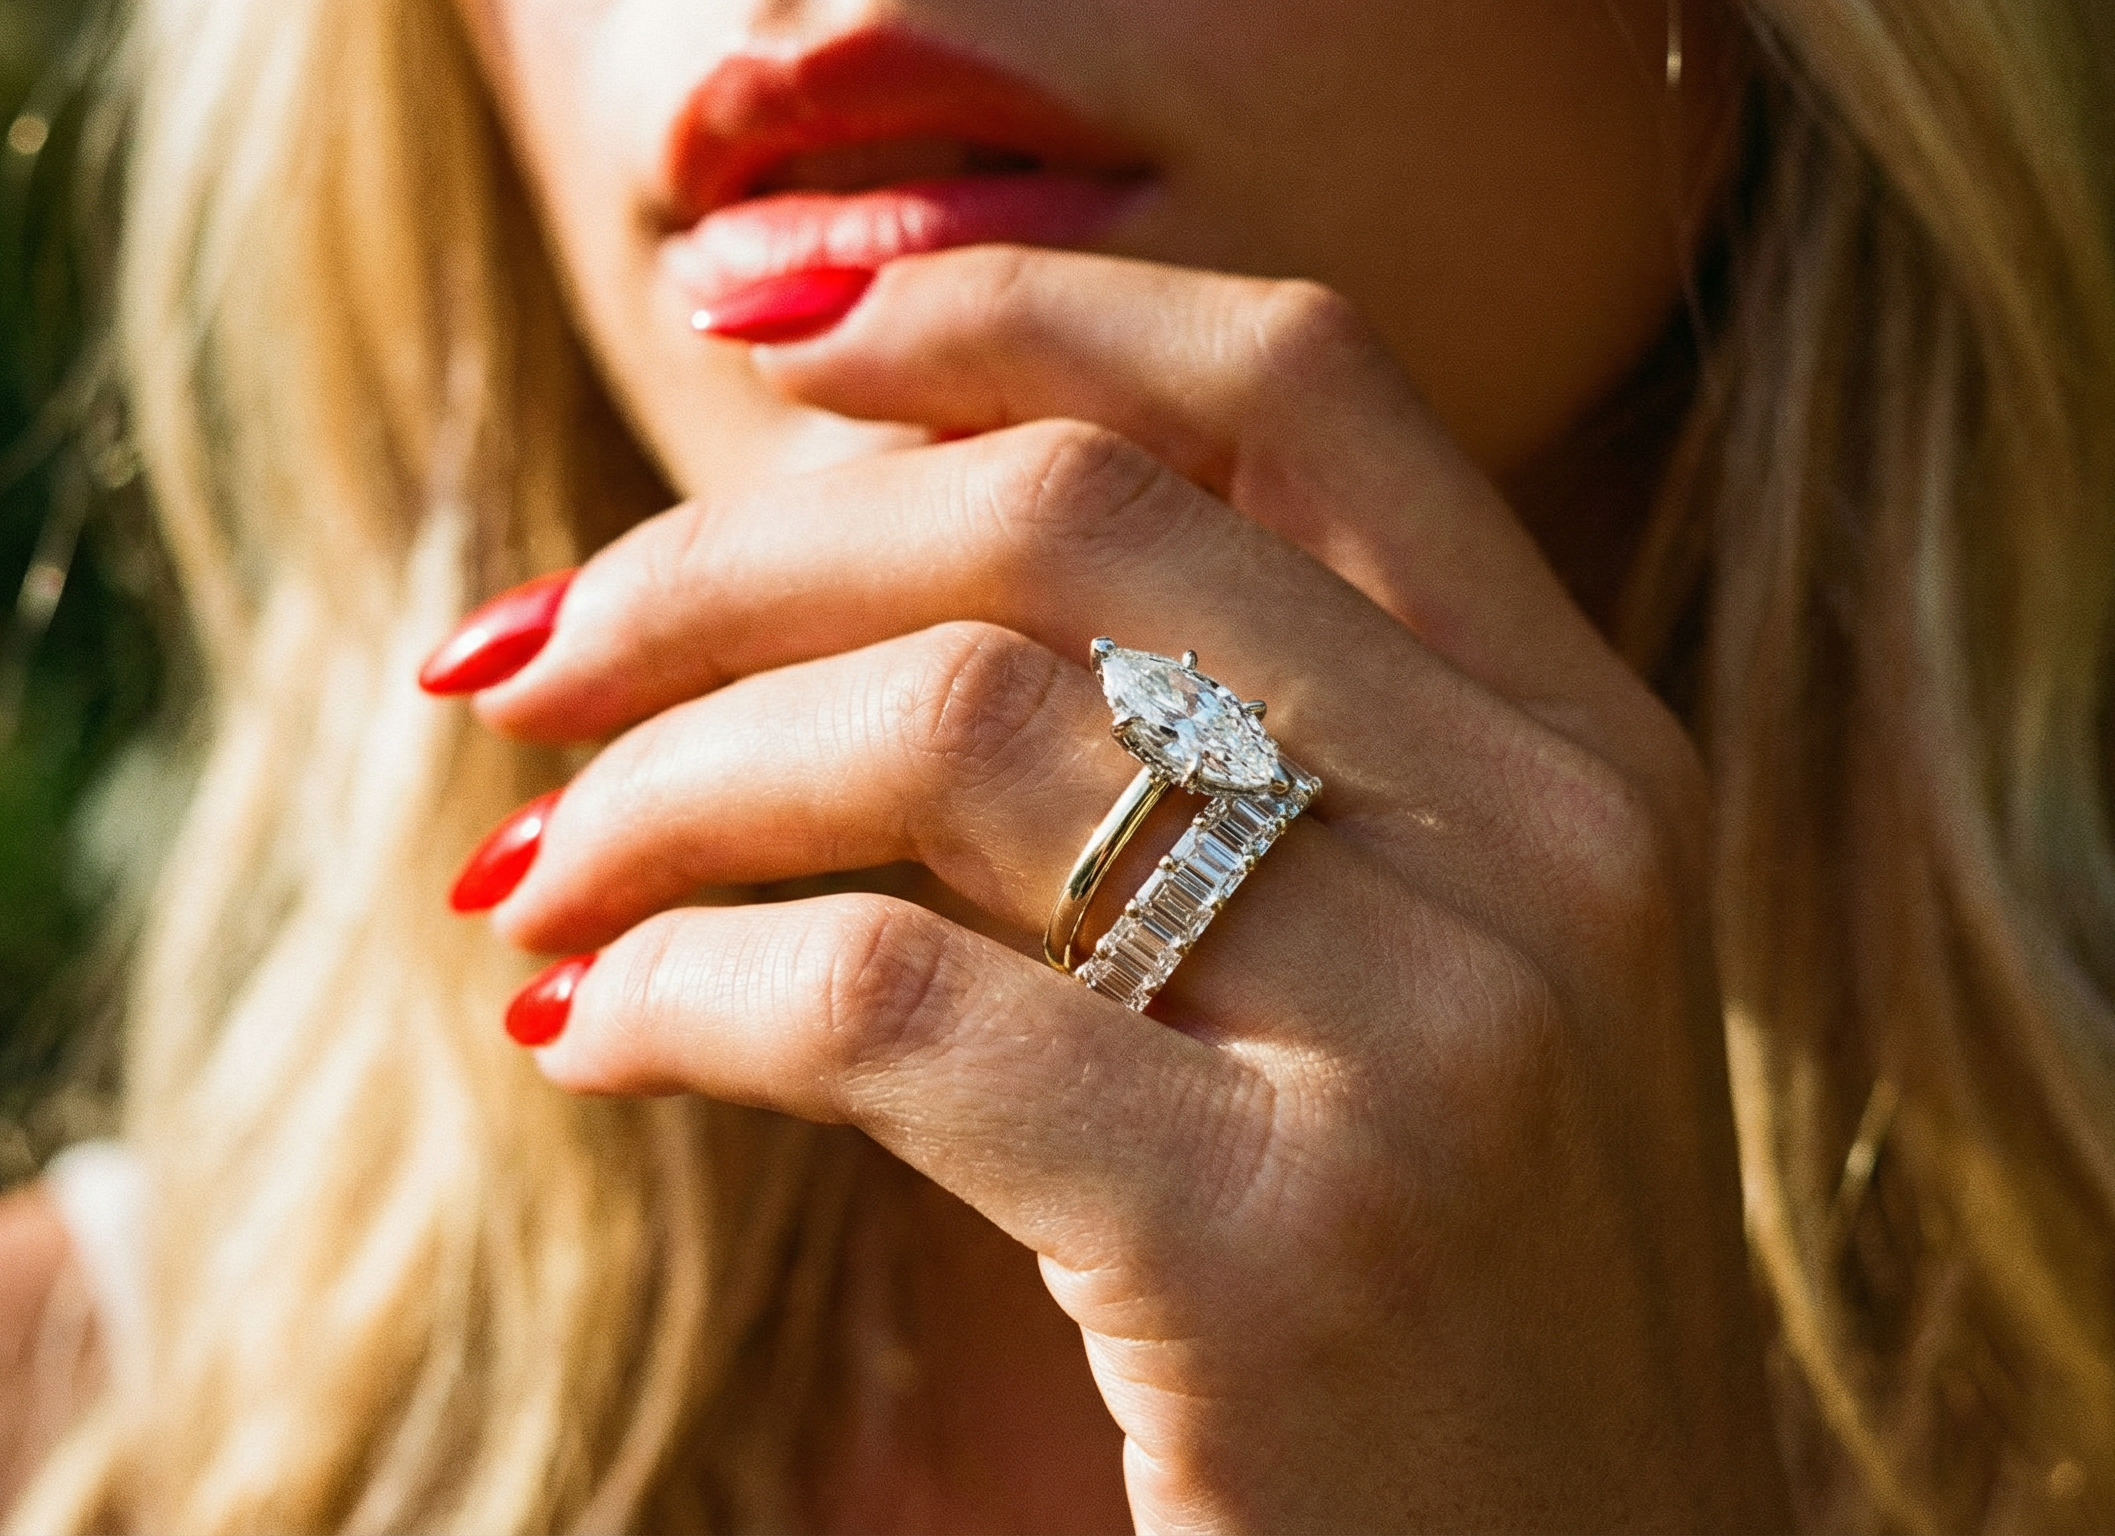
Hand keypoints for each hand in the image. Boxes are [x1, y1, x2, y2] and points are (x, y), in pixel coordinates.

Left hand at [450, 248, 1781, 1531]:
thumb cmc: (1449, 1321)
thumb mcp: (1428, 985)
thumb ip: (1254, 766)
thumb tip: (851, 585)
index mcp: (1588, 743)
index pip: (1294, 372)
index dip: (999, 302)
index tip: (750, 332)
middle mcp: (1555, 840)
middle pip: (1066, 513)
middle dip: (725, 556)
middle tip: (526, 659)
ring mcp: (1450, 1036)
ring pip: (952, 725)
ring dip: (667, 782)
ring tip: (539, 877)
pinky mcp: (1292, 1247)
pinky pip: (887, 1008)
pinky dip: (678, 991)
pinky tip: (587, 1039)